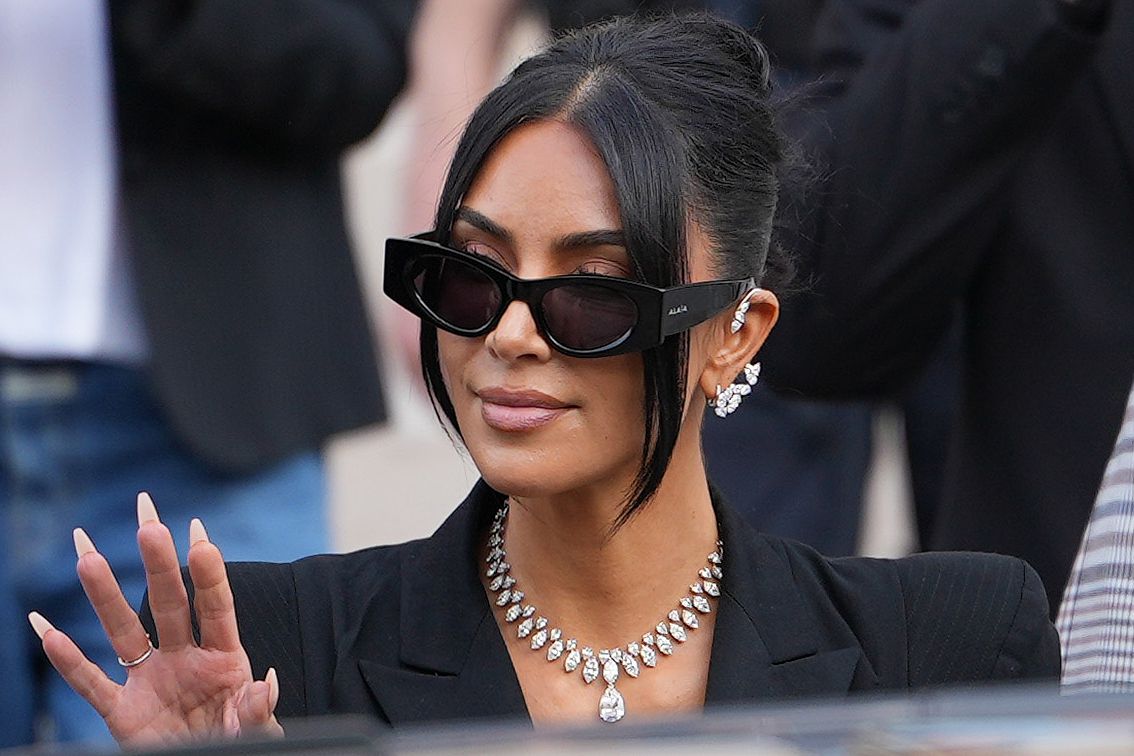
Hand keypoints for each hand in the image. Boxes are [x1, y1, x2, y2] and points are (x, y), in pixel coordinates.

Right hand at [29, 493, 282, 746]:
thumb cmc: (237, 743)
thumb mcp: (257, 731)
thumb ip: (259, 710)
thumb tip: (266, 683)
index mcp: (223, 657)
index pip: (215, 607)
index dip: (208, 573)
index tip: (199, 534)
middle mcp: (183, 659)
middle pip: (168, 604)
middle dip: (159, 565)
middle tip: (148, 523)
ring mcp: (151, 681)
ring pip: (124, 631)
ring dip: (105, 596)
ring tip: (88, 555)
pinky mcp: (123, 713)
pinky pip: (91, 683)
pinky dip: (69, 660)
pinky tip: (45, 629)